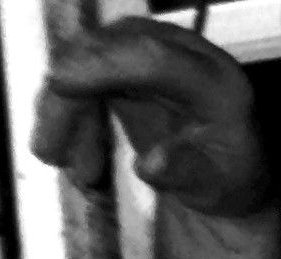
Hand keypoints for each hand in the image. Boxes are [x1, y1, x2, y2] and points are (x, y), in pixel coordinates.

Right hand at [32, 17, 270, 216]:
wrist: (230, 166)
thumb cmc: (226, 176)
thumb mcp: (217, 186)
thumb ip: (188, 174)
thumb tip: (151, 165)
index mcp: (215, 82)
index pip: (154, 59)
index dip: (104, 67)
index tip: (58, 85)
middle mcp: (183, 53)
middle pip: (107, 53)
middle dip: (68, 100)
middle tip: (49, 155)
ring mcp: (152, 49)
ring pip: (84, 62)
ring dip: (63, 113)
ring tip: (71, 171)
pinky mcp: (127, 58)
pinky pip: (81, 74)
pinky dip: (67, 112)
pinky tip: (72, 157)